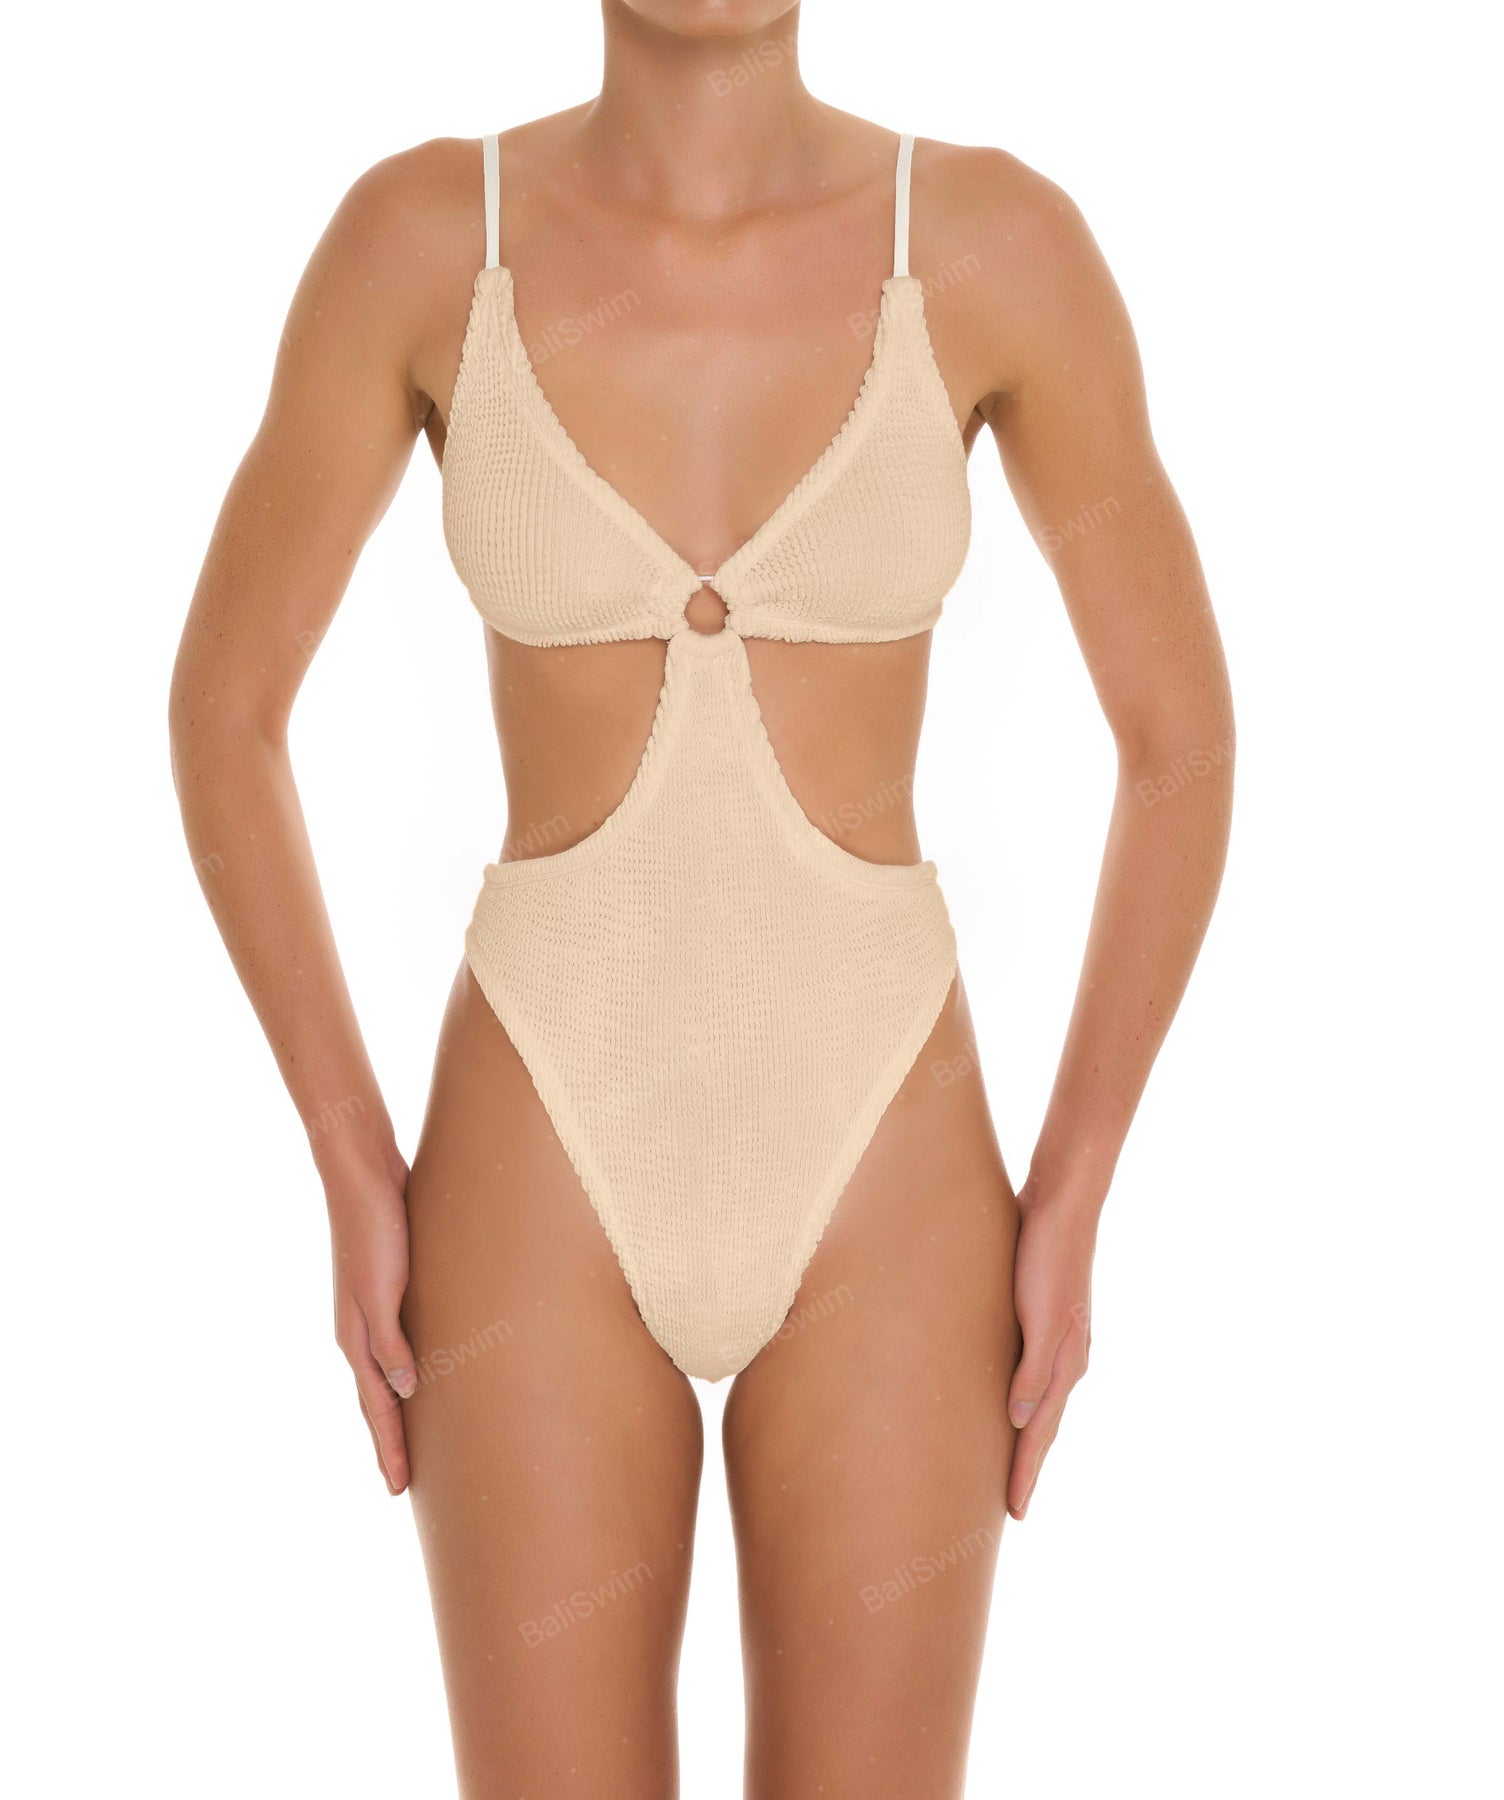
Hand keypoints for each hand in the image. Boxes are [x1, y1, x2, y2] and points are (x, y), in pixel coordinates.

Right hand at [325, 1142, 417, 1495]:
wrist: (364, 1172)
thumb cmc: (375, 1228)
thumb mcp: (381, 1289)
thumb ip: (390, 1340)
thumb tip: (404, 1391)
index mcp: (356, 1337)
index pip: (376, 1408)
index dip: (389, 1447)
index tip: (399, 1490)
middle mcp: (361, 1331)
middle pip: (377, 1399)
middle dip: (389, 1440)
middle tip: (402, 1484)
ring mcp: (373, 1310)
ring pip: (387, 1373)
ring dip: (397, 1409)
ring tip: (411, 1438)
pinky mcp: (390, 1287)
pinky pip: (399, 1343)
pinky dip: (406, 1369)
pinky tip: (421, 1372)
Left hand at [1007, 1185, 1096, 1519]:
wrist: (1060, 1202)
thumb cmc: (1046, 1257)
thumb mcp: (1041, 1316)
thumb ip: (1032, 1370)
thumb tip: (1021, 1422)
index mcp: (1066, 1364)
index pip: (1041, 1434)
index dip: (1026, 1474)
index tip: (1014, 1514)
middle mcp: (1064, 1358)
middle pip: (1042, 1424)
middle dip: (1027, 1464)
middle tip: (1011, 1506)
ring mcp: (1054, 1337)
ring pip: (1035, 1399)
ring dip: (1023, 1433)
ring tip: (1006, 1461)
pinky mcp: (1039, 1316)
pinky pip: (1027, 1371)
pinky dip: (1018, 1397)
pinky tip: (1004, 1397)